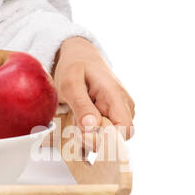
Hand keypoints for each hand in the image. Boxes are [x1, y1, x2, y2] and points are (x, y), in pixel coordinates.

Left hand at [52, 36, 134, 157]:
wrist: (80, 55)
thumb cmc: (75, 66)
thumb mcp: (70, 83)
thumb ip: (81, 105)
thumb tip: (91, 128)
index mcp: (116, 95)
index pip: (124, 130)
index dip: (106, 139)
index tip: (84, 135)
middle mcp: (124, 105)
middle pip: (117, 137)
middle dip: (94, 138)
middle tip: (74, 124)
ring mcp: (120, 111)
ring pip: (110, 136)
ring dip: (91, 135)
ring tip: (76, 117)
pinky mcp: (114, 115)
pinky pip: (105, 132)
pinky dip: (91, 132)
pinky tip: (80, 121)